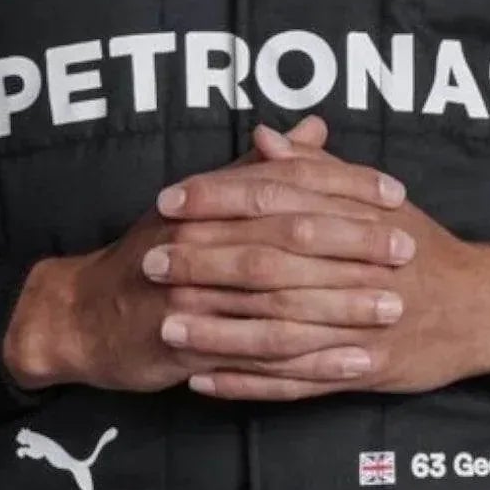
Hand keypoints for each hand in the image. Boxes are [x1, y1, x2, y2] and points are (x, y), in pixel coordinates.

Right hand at [0, 115, 405, 394]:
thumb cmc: (153, 254)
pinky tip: (353, 363)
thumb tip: (314, 126)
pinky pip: (259, 353)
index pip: (285, 184)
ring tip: (393, 308)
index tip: (395, 195)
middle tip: (406, 249)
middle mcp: (199, 240)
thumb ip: (262, 168)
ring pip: (278, 297)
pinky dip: (310, 360)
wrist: (83, 315)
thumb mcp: (204, 201)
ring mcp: (192, 293)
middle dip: (353, 244)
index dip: (342, 188)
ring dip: (342, 304)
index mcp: (207, 201)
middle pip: (287, 237)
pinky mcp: (188, 344)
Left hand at [159, 131, 489, 400]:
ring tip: (164, 326)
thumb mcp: (375, 198)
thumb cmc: (419, 246)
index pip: (276, 200)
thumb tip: (264, 136)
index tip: (168, 201)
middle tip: (148, 261)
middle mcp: (355, 267)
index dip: (218, 200)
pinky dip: (248, 383)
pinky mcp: (363, 370)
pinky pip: (296, 382)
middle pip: (269, 263)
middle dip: (204, 263)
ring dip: (216, 330)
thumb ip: (315, 169)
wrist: (481, 306)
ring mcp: (359, 323)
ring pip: (277, 328)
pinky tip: (203, 381)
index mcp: (354, 217)